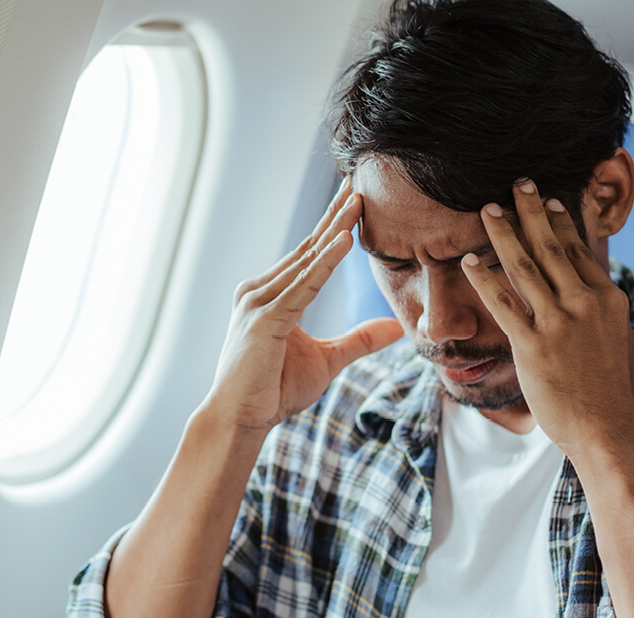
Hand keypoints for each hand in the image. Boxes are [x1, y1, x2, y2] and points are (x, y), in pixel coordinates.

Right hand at [203, 179, 403, 431]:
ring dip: (334, 229)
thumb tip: (395, 328)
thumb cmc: (272, 390)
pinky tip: (345, 241)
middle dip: (335, 215)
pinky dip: (325, 264)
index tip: (356, 199)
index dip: (334, 226)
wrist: (238, 420)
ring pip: (306, 260)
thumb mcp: (327, 361)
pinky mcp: (265, 319)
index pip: (309, 253)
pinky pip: (303, 287)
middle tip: (359, 183)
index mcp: (271, 294)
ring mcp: (259, 302)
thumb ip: (358, 340)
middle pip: (307, 247)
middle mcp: (260, 290)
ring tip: (359, 201)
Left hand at [459, 180, 633, 453]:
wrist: (610, 430)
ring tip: (488, 210)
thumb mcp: (617, 339)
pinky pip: (503, 304)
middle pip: (552, 247)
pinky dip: (485, 280)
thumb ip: (601, 310)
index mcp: (608, 299)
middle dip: (532, 212)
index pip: (579, 250)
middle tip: (518, 183)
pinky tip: (469, 262)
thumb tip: (594, 292)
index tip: (550, 200)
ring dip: (504, 234)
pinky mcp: (533, 346)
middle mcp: (585, 303)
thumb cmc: (612, 391)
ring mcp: (559, 324)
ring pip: (526, 267)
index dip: (562, 222)